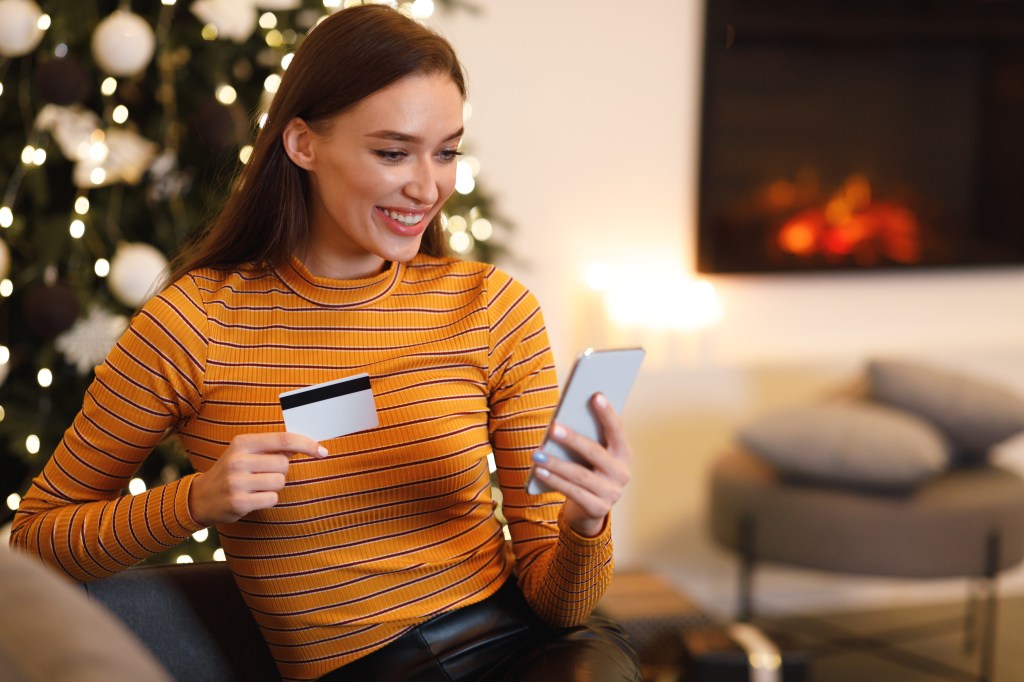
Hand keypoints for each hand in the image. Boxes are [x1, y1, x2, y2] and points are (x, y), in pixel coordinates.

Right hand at [188, 432, 326, 525]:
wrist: (201, 498)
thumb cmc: (231, 472)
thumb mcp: (246, 452)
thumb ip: (273, 447)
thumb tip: (305, 444)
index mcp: (243, 442)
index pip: (283, 439)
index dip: (307, 444)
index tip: (322, 451)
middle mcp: (238, 460)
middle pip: (284, 464)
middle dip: (280, 471)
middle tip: (262, 475)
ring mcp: (236, 482)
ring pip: (280, 482)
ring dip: (274, 486)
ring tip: (256, 487)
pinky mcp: (238, 502)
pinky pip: (272, 499)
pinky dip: (268, 500)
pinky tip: (253, 498)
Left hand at [531, 393, 631, 536]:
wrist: (589, 510)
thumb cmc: (587, 471)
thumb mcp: (591, 456)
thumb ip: (585, 439)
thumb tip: (561, 421)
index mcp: (623, 453)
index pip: (616, 430)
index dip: (607, 413)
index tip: (596, 395)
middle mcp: (621, 472)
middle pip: (595, 452)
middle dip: (573, 439)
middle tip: (553, 428)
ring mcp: (611, 492)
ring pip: (581, 475)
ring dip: (556, 463)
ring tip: (537, 453)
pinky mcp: (598, 509)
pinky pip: (573, 492)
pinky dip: (554, 481)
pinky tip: (539, 471)